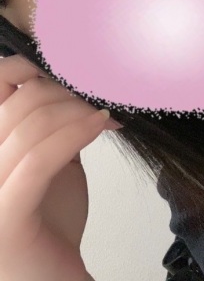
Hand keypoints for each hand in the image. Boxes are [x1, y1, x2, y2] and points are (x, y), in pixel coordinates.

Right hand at [0, 54, 114, 280]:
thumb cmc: (50, 224)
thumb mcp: (48, 164)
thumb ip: (47, 128)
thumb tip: (70, 83)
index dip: (27, 66)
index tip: (70, 68)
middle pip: (19, 101)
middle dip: (68, 91)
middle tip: (100, 98)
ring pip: (30, 125)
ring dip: (79, 110)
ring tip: (107, 114)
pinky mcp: (4, 219)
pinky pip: (39, 160)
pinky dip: (75, 133)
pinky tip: (103, 124)